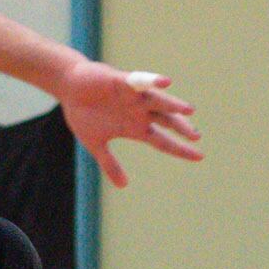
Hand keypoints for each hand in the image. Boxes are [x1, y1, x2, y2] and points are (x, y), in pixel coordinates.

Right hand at [56, 59, 203, 186]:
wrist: (68, 87)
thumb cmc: (82, 113)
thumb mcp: (95, 143)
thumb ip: (110, 164)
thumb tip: (123, 187)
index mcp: (135, 128)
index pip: (163, 141)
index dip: (181, 149)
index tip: (200, 156)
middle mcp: (139, 112)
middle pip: (166, 121)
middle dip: (181, 128)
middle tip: (196, 137)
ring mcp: (132, 97)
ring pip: (158, 102)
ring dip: (172, 105)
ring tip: (188, 111)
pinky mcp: (121, 82)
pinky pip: (140, 81)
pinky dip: (152, 81)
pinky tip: (165, 83)